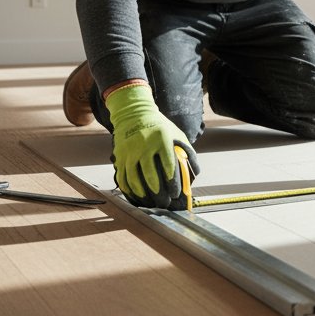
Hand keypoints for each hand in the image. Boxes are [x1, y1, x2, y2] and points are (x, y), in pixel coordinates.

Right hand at [105, 84, 199, 208]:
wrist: (134, 113)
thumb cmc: (160, 127)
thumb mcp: (177, 134)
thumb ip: (187, 152)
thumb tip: (195, 173)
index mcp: (161, 139)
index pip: (168, 165)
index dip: (172, 181)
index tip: (175, 193)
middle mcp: (144, 145)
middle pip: (149, 174)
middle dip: (158, 192)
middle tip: (164, 202)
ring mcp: (129, 151)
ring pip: (133, 178)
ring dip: (142, 193)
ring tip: (150, 202)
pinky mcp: (119, 155)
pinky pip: (122, 176)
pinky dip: (128, 189)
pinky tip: (135, 196)